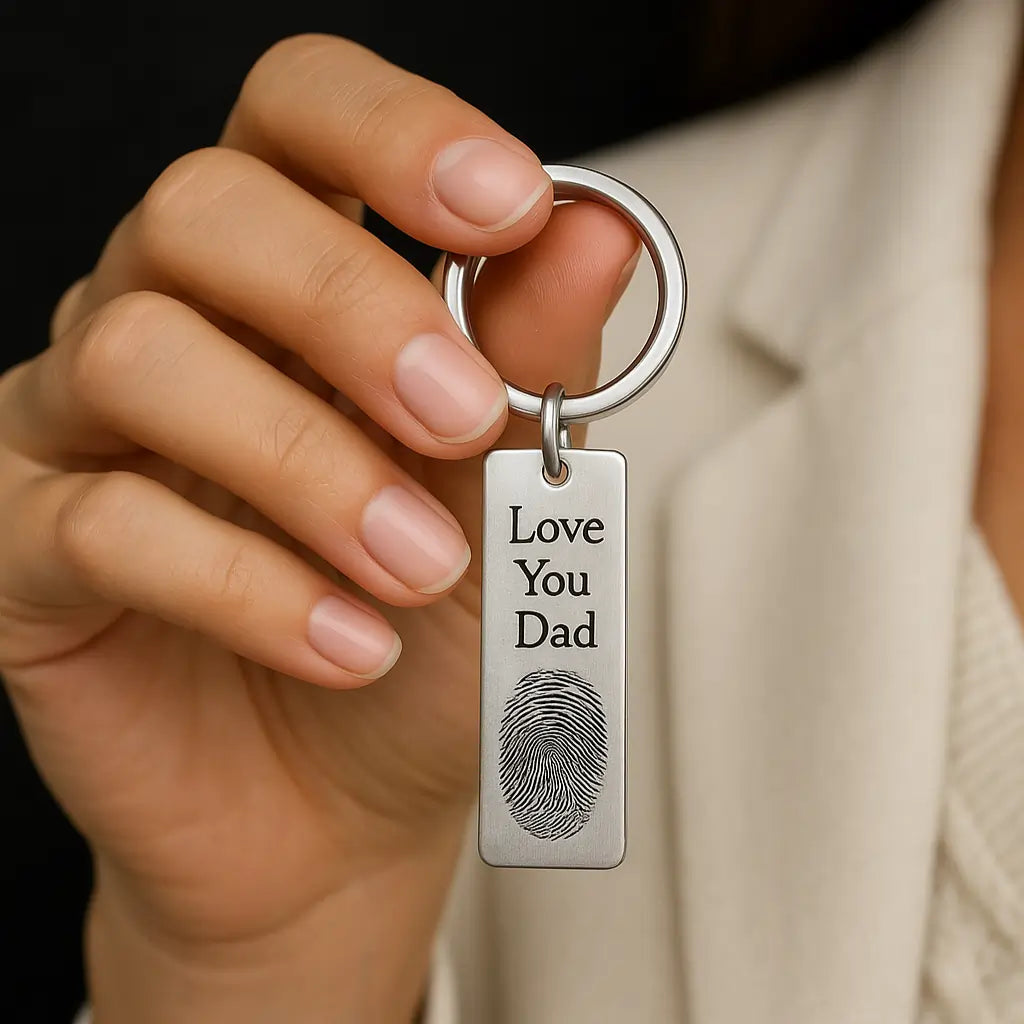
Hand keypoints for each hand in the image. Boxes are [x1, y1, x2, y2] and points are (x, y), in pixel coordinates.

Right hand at [0, 36, 638, 1021]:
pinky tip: (346, 643)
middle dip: (350, 304)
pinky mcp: (30, 551)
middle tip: (458, 416)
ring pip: (139, 355)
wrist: (344, 805)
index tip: (508, 206)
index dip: (395, 131)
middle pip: (203, 207)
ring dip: (309, 467)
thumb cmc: (429, 637)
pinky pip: (100, 526)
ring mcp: (83, 431)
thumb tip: (596, 229)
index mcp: (295, 283)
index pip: (302, 115)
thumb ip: (533, 355)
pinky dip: (249, 588)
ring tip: (416, 567)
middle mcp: (176, 324)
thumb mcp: (507, 491)